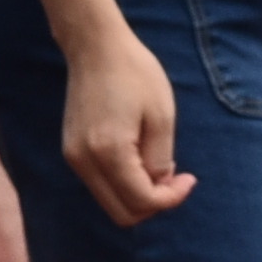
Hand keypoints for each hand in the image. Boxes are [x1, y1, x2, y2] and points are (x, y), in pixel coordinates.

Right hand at [61, 15, 192, 226]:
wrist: (96, 47)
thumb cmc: (135, 75)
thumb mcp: (161, 118)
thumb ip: (160, 160)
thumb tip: (158, 188)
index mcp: (107, 151)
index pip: (142, 201)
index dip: (171, 199)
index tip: (189, 178)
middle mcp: (83, 160)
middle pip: (122, 214)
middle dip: (154, 204)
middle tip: (176, 178)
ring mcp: (73, 157)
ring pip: (111, 203)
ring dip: (139, 196)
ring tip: (159, 165)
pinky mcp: (72, 151)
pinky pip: (102, 185)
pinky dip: (125, 184)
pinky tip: (141, 159)